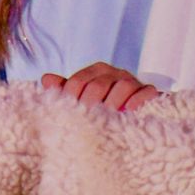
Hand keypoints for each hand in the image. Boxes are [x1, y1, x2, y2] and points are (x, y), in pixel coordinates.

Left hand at [40, 62, 158, 111]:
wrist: (133, 112)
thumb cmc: (103, 105)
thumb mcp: (83, 98)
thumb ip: (65, 90)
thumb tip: (45, 79)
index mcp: (96, 72)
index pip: (78, 81)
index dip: (70, 99)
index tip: (67, 117)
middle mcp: (114, 73)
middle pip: (98, 85)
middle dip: (90, 105)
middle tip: (84, 123)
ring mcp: (133, 81)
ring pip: (122, 86)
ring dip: (113, 104)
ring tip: (106, 120)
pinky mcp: (149, 92)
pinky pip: (146, 91)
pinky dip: (137, 100)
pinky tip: (129, 111)